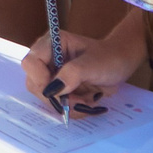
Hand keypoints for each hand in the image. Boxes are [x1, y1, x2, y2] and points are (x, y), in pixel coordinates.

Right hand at [25, 20, 139, 106]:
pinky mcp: (59, 88)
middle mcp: (47, 59)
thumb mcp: (93, 64)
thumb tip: (52, 90)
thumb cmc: (109, 57)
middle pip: (35, 84)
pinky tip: (86, 101)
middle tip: (79, 101)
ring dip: (67, 105)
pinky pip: (57, 104)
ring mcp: (52, 75)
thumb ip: (72, 74)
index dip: (40, 80)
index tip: (59, 91)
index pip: (31, 63)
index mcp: (52, 44)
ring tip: (87, 100)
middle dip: (57, 98)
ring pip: (46, 98)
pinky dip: (71, 108)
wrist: (121, 64)